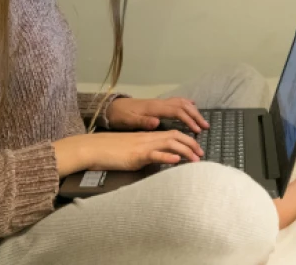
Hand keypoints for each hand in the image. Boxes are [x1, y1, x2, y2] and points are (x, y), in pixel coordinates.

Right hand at [53, 130, 204, 174]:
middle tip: (202, 155)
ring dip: (185, 151)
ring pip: (169, 143)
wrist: (93, 148)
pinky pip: (154, 154)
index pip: (172, 134)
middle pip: (175, 136)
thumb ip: (145, 153)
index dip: (187, 140)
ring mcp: (142, 146)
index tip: (197, 149)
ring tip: (196, 160)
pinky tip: (176, 160)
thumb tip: (157, 159)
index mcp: (147, 137)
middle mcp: (148, 138)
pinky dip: (167, 156)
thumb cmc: (110, 151)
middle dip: (191, 144)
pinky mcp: (136, 155)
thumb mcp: (132, 151)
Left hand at [106, 97, 209, 132]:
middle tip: (205, 127)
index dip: (188, 120)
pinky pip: (176, 101)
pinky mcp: (157, 104)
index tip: (197, 130)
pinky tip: (191, 108)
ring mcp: (159, 102)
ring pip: (181, 102)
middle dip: (195, 116)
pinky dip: (186, 104)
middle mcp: (159, 103)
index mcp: (154, 108)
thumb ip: (142, 122)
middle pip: (182, 106)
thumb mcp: (128, 121)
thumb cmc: (120, 116)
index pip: (177, 111)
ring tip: (202, 121)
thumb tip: (157, 122)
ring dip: (193, 111)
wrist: (111, 107)